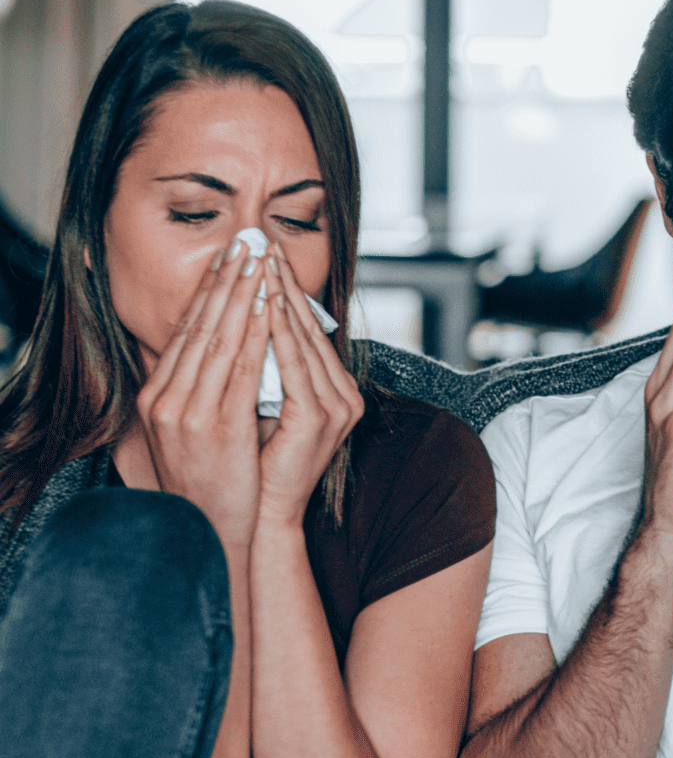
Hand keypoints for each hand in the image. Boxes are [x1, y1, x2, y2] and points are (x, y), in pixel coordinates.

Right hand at [136, 240, 271, 549]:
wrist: (208, 531)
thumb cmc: (210, 484)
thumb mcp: (192, 432)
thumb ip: (198, 393)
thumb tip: (219, 351)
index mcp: (157, 397)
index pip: (186, 330)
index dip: (209, 290)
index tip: (229, 256)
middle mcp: (165, 399)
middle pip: (199, 325)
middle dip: (225, 280)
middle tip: (246, 241)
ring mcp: (187, 411)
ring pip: (218, 338)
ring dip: (242, 295)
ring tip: (260, 262)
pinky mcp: (216, 425)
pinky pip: (239, 368)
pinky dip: (255, 333)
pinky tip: (269, 308)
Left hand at [256, 243, 363, 527]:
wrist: (262, 516)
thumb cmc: (256, 467)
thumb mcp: (262, 409)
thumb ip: (264, 373)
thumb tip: (244, 327)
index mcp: (332, 391)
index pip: (305, 329)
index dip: (283, 290)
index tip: (262, 254)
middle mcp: (342, 395)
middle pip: (309, 326)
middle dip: (282, 282)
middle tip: (263, 242)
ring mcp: (336, 406)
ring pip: (303, 339)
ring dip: (280, 297)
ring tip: (262, 261)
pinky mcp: (319, 417)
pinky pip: (295, 364)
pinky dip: (278, 331)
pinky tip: (263, 303)